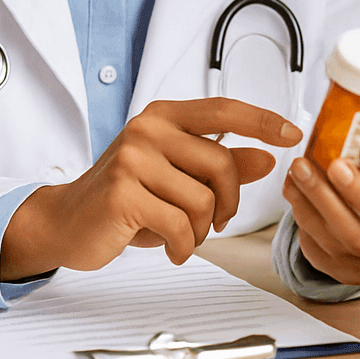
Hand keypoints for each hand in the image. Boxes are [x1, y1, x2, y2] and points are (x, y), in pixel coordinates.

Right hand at [0, 98, 301, 278]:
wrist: (66, 221)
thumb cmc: (126, 197)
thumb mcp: (177, 176)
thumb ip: (222, 166)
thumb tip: (267, 159)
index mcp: (164, 116)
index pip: (224, 110)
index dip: (263, 121)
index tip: (293, 134)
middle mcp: (148, 129)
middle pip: (221, 164)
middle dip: (228, 203)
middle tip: (216, 223)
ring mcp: (132, 159)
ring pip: (202, 200)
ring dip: (201, 231)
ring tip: (183, 236)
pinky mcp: (122, 193)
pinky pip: (179, 225)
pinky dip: (183, 246)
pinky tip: (171, 249)